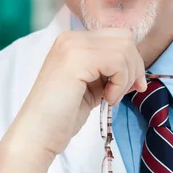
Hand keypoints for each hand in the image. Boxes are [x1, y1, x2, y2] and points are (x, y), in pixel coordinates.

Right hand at [0, 28, 146, 172]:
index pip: (118, 36)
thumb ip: (108, 69)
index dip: (132, 60)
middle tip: (127, 92)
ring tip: (111, 98)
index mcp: (73, 41)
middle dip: (134, 67)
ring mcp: (72, 46)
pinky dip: (120, 83)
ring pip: (124, 49)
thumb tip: (136, 64)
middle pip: (124, 38)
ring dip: (126, 78)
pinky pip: (117, 62)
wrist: (36, 136)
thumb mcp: (91, 85)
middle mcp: (71, 38)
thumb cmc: (62, 116)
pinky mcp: (76, 59)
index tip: (133, 85)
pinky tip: (107, 99)